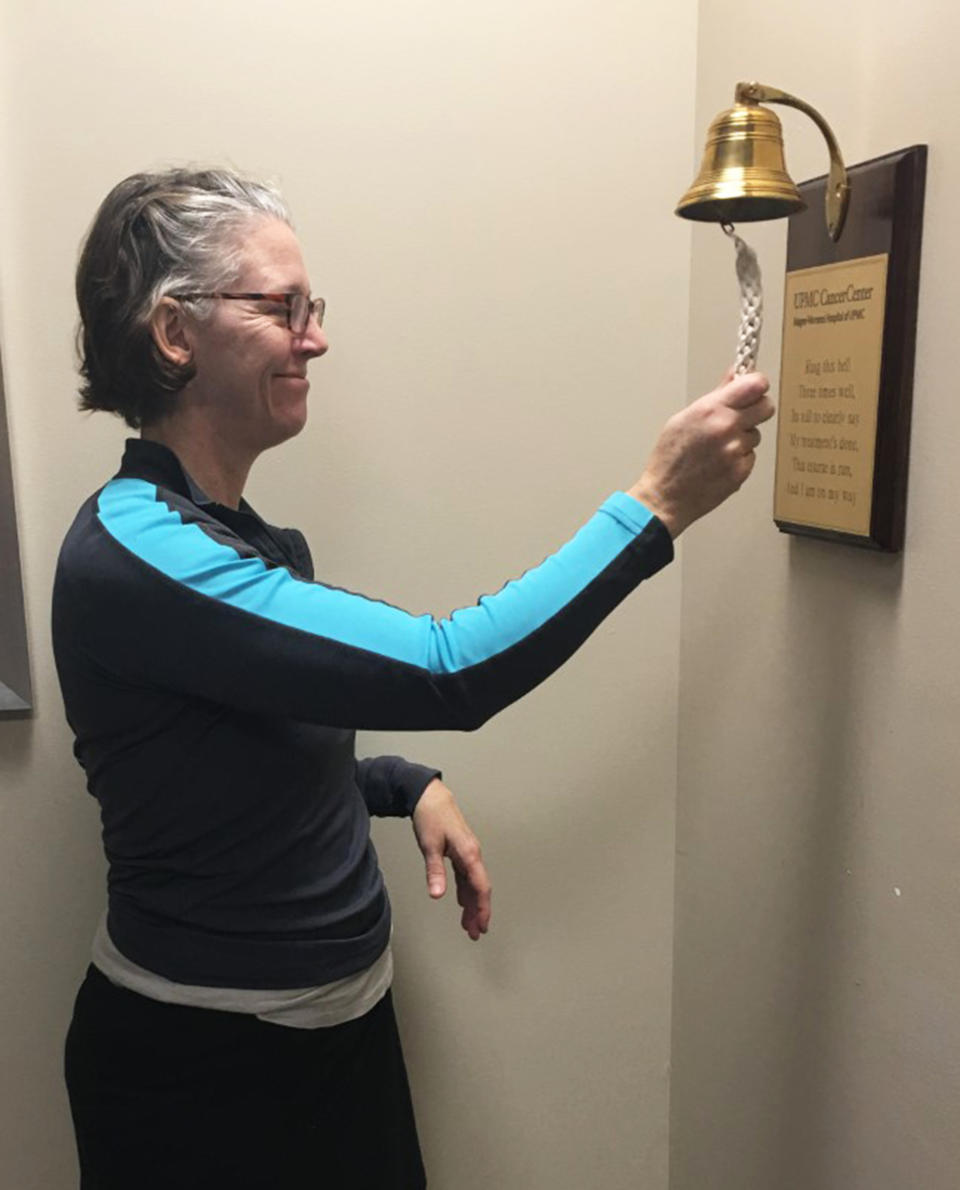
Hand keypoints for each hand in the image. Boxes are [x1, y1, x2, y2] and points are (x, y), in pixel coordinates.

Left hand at [411, 779, 490, 940]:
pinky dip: (465, 892)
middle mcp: (472, 855)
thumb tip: (438, 895)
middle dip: (479, 912)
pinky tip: (462, 903)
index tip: (482, 926)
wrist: (430, 796)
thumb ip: (435, 871)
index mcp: (469, 853)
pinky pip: (466, 877)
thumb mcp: (430, 845)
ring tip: (468, 925)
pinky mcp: (460, 852)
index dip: (482, 908)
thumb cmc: (431, 817)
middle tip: (475, 933)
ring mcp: (467, 853)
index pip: (481, 886)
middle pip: (480, 889)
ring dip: (472, 904)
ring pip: (474, 884)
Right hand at [629, 371, 774, 537]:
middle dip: (758, 409)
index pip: (755, 384)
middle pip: (766, 407)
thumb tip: (735, 375)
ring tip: (718, 447)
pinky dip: (739, 458)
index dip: (757, 384)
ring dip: (743, 437)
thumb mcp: (684, 418)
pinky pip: (750, 456)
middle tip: (745, 415)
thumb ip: (715, 396)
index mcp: (711, 409)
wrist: (665, 496)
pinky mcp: (741, 471)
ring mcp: (736, 450)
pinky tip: (719, 463)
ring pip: (756, 434)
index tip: (754, 387)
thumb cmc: (669, 458)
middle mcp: (726, 427)